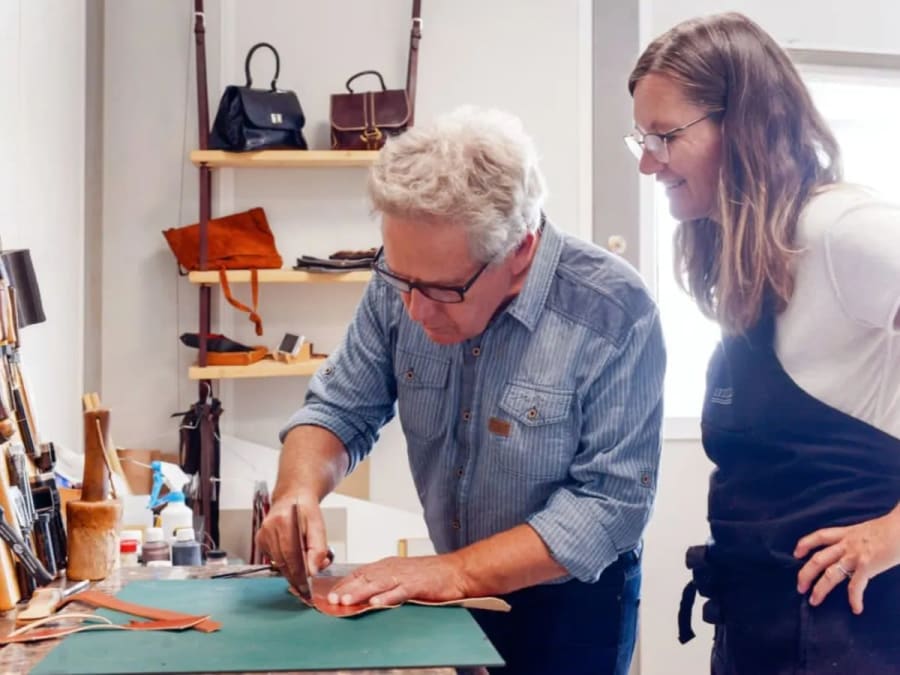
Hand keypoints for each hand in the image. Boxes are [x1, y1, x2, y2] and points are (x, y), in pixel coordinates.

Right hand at [254, 492, 332, 591]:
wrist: (293, 497)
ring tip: (303, 567)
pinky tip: (291, 555)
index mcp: (285, 521)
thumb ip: (318, 549)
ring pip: (278, 562)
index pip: (291, 554)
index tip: (308, 584)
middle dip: (297, 574)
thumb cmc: (306, 513)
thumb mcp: (319, 527)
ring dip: (291, 569)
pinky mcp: (259, 539)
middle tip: (307, 583)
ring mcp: (262, 533)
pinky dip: (283, 561)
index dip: (299, 572)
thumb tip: (313, 571)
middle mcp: (270, 527)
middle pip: (283, 561)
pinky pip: (273, 558)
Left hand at [327, 554, 467, 606]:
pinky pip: (399, 591)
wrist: (457, 570)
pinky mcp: (417, 584)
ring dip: (360, 593)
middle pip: (365, 578)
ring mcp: (405, 576)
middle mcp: (394, 568)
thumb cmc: (433, 574)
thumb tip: (367, 592)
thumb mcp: (404, 573)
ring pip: (378, 584)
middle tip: (331, 600)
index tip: (331, 593)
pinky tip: (376, 603)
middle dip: (347, 589)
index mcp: (389, 565)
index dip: (345, 583)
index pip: (361, 572)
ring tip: (346, 601)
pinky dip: (387, 597)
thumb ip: (386, 581)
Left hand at [794, 506, 899, 613]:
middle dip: (805, 573)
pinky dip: (855, 598)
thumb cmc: (894, 527)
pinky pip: (856, 585)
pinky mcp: (867, 565)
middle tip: (799, 587)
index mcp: (848, 533)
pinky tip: (856, 609)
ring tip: (813, 600)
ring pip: (829, 573)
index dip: (805, 544)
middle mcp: (847, 544)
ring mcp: (855, 555)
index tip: (796, 553)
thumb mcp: (871, 530)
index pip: (820, 536)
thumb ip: (863, 540)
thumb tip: (866, 549)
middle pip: (817, 559)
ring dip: (820, 588)